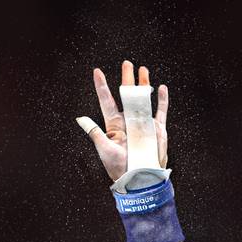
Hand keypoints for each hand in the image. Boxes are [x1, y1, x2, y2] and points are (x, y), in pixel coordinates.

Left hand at [75, 60, 168, 181]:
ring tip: (143, 69)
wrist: (138, 178)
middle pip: (127, 95)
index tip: (97, 72)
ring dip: (143, 84)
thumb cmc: (118, 166)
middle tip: (126, 63)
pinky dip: (162, 100)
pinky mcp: (157, 129)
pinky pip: (160, 111)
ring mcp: (143, 123)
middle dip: (126, 79)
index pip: (107, 101)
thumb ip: (94, 131)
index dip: (102, 87)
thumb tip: (79, 118)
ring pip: (143, 99)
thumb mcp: (104, 148)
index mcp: (114, 124)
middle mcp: (128, 121)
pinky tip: (161, 88)